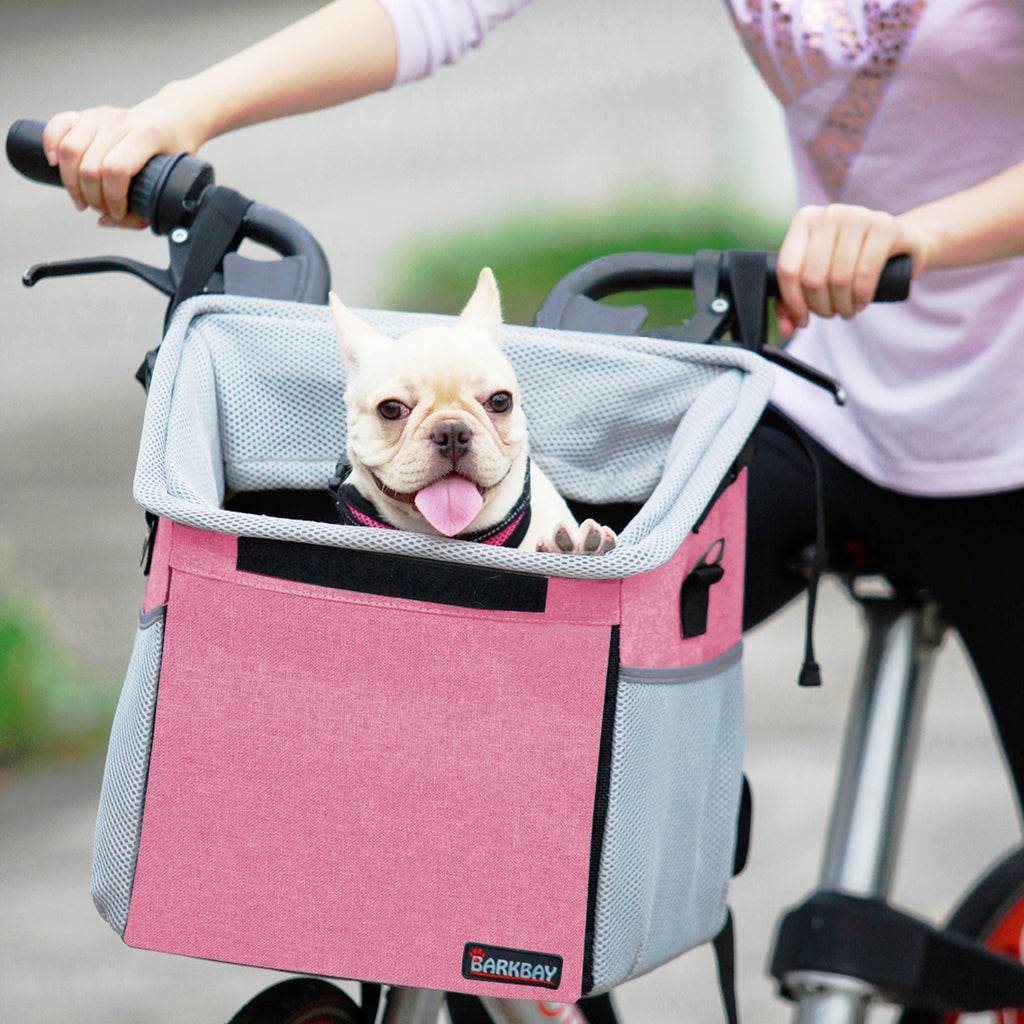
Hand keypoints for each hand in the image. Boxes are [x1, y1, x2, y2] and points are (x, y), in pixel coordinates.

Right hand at [43, 97, 200, 228]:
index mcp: (146, 136)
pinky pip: (58, 126)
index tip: (118, 213)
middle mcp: (121, 122)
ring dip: (72, 182)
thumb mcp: (172, 182)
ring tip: (82, 198)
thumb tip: (107, 222)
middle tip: (101, 209)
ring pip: (70, 150)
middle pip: (91, 166)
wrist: (172, 119)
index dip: (112, 199)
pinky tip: (55, 164)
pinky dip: (51, 145)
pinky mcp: (85, 114)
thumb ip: (145, 209)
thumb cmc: (173, 151)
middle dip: (93, 198)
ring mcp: (101, 115)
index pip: (116, 170)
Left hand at [774, 204, 929, 337]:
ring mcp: (858, 216)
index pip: (788, 269)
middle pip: (813, 277)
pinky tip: (861, 303)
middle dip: (821, 307)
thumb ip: (793, 302)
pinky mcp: (885, 227)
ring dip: (842, 305)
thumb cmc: (852, 260)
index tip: (803, 320)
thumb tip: (786, 330)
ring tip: (846, 310)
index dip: (793, 303)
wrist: (900, 241)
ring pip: (838, 278)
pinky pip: (864, 274)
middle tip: (831, 313)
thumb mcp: (819, 276)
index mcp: (805, 220)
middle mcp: (829, 213)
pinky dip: (861, 297)